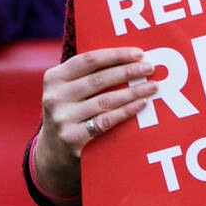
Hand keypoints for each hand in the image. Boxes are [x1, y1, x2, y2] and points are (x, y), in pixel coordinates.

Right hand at [36, 47, 158, 192]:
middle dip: (128, 71)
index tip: (138, 53)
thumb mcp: (68, 90)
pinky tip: (141, 104)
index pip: (89, 60)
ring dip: (133, 92)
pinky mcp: (72, 138)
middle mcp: (55, 97)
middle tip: (150, 68)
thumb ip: (88, 74)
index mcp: (54, 78)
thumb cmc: (70, 112)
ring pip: (105, 100)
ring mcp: (62, 118)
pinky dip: (126, 111)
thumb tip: (130, 58)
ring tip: (152, 86)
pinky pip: (106, 121)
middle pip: (99, 79)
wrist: (53, 152)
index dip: (115, 55)